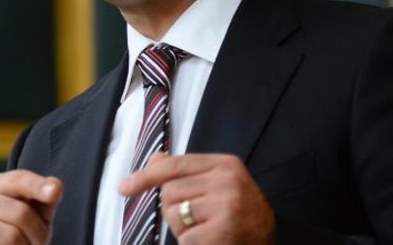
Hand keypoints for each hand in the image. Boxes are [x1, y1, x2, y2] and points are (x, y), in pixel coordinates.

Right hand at [0, 169, 62, 244]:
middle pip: (21, 213)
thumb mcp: (38, 211)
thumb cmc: (22, 230)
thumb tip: (54, 187)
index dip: (37, 186)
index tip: (54, 193)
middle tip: (36, 241)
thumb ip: (47, 196)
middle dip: (37, 232)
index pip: (18, 180)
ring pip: (11, 236)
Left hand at [119, 153, 274, 244]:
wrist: (273, 240)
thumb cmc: (239, 212)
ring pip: (173, 214)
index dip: (144, 176)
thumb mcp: (218, 182)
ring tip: (205, 229)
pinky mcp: (223, 232)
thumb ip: (186, 172)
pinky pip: (184, 238)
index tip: (123, 187)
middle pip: (169, 191)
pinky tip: (209, 241)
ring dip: (182, 228)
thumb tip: (154, 161)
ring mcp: (226, 206)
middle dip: (174, 209)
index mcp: (225, 164)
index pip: (174, 165)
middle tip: (198, 218)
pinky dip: (190, 244)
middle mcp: (227, 181)